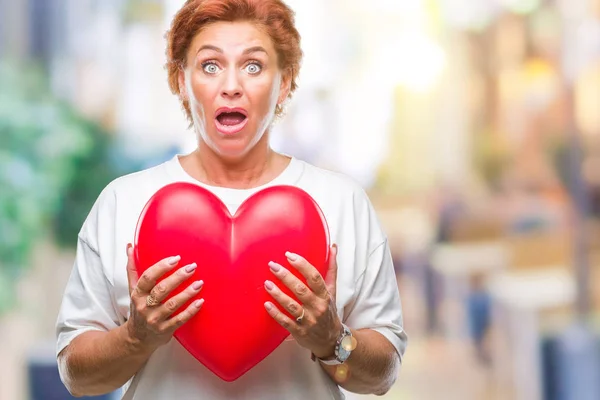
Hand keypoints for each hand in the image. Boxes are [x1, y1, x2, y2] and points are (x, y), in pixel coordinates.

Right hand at [125, 244, 203, 350]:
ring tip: (200, 283)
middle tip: (192, 267)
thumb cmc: (138, 308)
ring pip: (172, 304)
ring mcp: (155, 319)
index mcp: (138, 293)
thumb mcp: (133, 289)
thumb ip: (133, 268)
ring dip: (187, 293)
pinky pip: (180, 320)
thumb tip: (130, 247)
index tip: (176, 258)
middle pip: (162, 289)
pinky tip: (200, 301)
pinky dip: (191, 311)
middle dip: (178, 277)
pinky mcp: (165, 330)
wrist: (137, 338)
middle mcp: (145, 306)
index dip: (162, 267)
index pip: (148, 277)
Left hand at [264, 244, 341, 358]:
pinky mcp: (300, 332)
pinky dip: (276, 313)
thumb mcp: (332, 290)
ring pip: (292, 306)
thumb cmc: (329, 310)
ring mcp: (309, 320)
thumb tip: (333, 247)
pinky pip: (286, 322)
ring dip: (278, 294)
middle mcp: (317, 307)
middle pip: (301, 290)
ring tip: (266, 283)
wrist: (332, 339)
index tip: (289, 255)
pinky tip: (266, 304)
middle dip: (286, 276)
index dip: (302, 265)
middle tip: (272, 266)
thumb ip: (331, 268)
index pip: (314, 277)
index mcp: (325, 295)